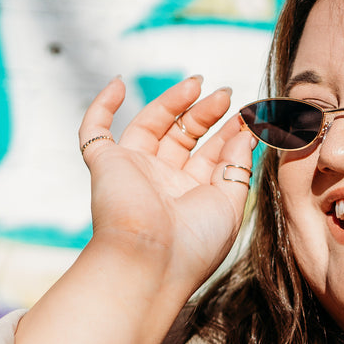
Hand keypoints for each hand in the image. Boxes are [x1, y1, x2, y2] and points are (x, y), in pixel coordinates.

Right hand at [77, 75, 257, 291]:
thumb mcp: (231, 204)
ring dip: (171, 102)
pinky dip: (101, 106)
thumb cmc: (195, 242)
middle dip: (205, 114)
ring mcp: (133, 171)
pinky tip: (118, 84)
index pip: (212, 155)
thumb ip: (238, 167)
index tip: (249, 118)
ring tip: (197, 83)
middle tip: (225, 94)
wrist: (152, 260)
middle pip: (183, 137)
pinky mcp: (105, 165)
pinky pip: (94, 132)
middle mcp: (163, 183)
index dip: (230, 134)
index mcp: (193, 196)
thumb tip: (243, 135)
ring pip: (149, 126)